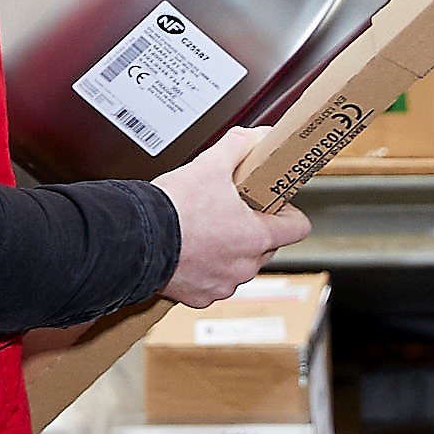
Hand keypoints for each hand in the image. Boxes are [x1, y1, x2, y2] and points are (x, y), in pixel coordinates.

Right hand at [153, 128, 311, 308]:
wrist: (136, 238)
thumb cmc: (172, 209)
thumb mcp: (210, 165)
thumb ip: (239, 146)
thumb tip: (257, 137)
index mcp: (256, 236)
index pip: (297, 227)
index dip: (287, 211)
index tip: (273, 203)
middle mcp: (244, 265)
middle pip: (266, 246)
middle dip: (252, 228)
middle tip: (231, 210)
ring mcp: (222, 283)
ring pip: (238, 265)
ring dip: (229, 250)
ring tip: (205, 230)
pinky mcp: (200, 296)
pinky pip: (212, 282)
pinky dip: (205, 269)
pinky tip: (189, 251)